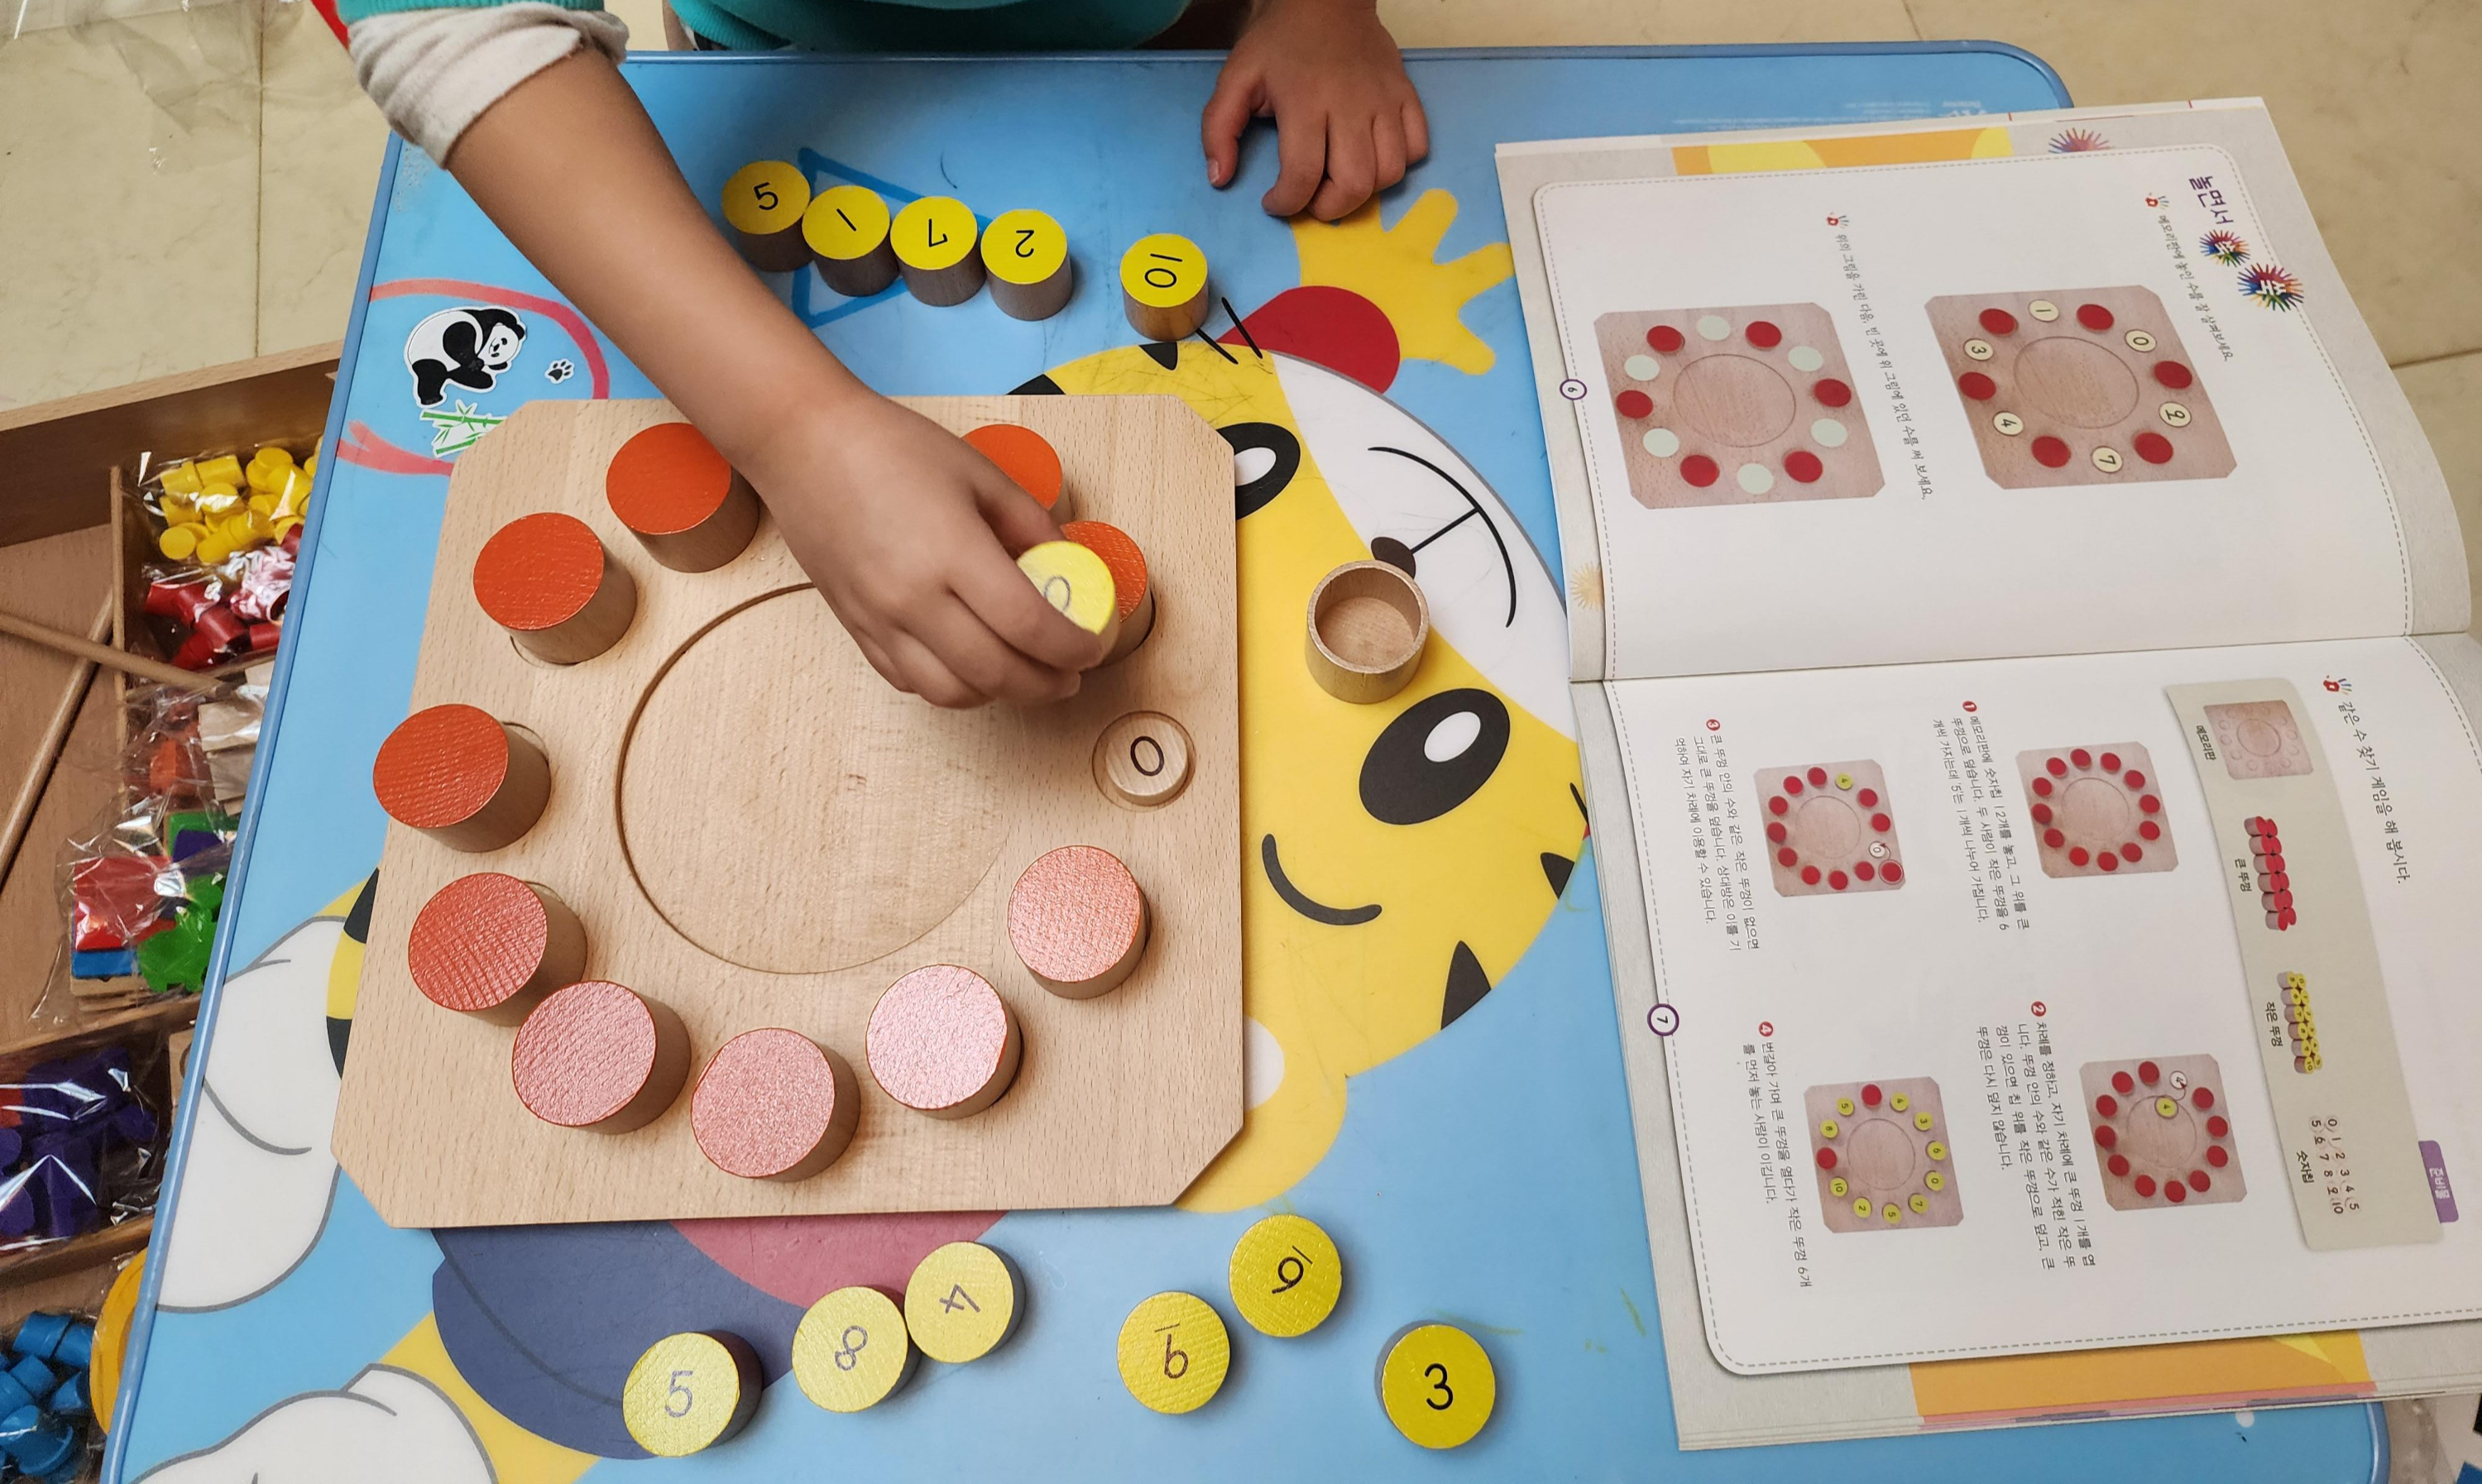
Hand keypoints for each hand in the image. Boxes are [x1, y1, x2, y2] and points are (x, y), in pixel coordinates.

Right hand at [746, 392, 1103, 707]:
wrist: (802, 444)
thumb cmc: (891, 447)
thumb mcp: (980, 472)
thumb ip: (1030, 524)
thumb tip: (1065, 562)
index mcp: (953, 553)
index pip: (1030, 627)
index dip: (1073, 648)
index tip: (1091, 647)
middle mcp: (914, 598)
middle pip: (996, 674)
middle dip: (1046, 685)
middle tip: (1070, 676)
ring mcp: (879, 620)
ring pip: (951, 693)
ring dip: (998, 694)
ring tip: (1023, 673)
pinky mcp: (854, 628)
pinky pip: (909, 681)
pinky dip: (949, 685)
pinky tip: (970, 663)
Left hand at [1201, 0, 1427, 220]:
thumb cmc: (1278, 42)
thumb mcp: (1236, 78)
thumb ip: (1219, 130)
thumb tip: (1220, 178)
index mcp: (1305, 101)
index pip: (1303, 175)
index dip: (1286, 203)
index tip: (1274, 201)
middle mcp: (1351, 104)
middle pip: (1354, 185)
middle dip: (1328, 208)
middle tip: (1310, 198)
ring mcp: (1385, 100)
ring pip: (1390, 173)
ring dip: (1364, 191)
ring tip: (1339, 180)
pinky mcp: (1406, 95)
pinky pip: (1417, 148)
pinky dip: (1398, 164)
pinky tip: (1372, 156)